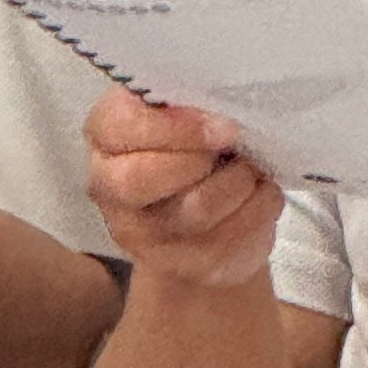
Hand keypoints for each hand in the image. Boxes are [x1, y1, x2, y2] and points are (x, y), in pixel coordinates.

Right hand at [81, 87, 285, 288]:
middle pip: (140, 179)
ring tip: (253, 167)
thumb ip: (190, 101)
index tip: (224, 126)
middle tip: (236, 142)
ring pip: (195, 209)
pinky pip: (227, 239)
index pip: (123, 128)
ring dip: (240, 182)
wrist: (208, 211)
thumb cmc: (196, 143)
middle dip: (200, 160)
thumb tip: (219, 103)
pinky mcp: (181, 265)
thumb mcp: (185, 110)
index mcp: (106, 136)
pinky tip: (261, 194)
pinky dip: (258, 209)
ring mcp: (140, 235)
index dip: (177, 128)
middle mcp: (108, 188)